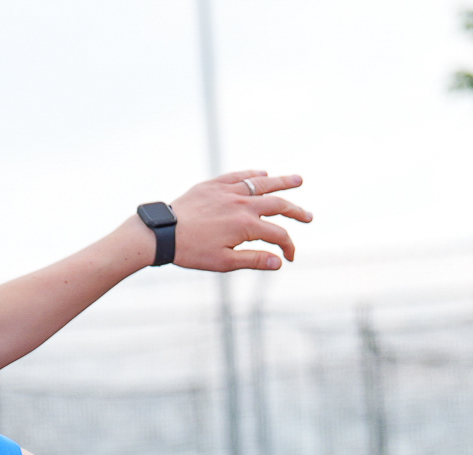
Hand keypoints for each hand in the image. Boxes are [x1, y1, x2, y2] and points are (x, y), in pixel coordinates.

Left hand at [164, 171, 310, 273]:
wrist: (163, 232)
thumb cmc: (192, 251)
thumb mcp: (225, 262)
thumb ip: (254, 260)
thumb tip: (279, 262)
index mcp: (246, 226)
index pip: (278, 234)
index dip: (289, 247)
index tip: (290, 257)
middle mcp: (242, 204)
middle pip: (277, 204)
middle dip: (296, 211)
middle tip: (309, 216)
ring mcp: (228, 191)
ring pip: (262, 184)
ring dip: (282, 182)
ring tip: (298, 180)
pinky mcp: (214, 185)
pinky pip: (238, 176)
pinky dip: (253, 175)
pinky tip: (263, 174)